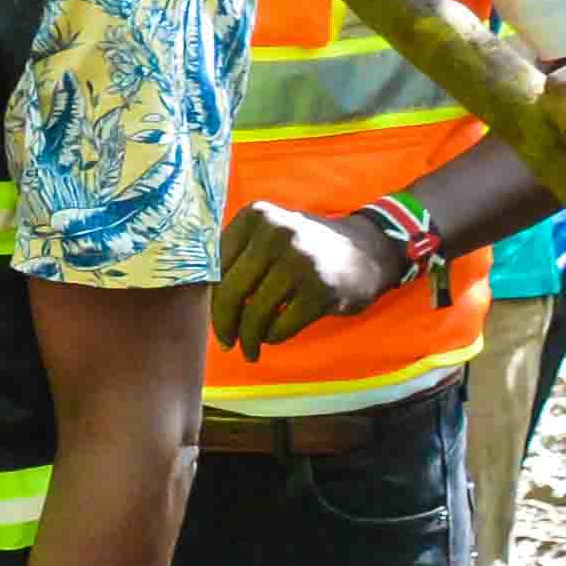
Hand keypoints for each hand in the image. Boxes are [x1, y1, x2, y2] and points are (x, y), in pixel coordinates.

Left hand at [213, 198, 412, 355]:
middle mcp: (276, 232)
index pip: (215, 266)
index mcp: (256, 215)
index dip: (211, 299)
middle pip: (230, 292)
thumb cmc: (306, 250)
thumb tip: (198, 297)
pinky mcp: (320, 290)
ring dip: (248, 339)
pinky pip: (281, 326)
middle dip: (224, 325)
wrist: (368, 251)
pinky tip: (274, 337)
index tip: (216, 318)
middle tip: (227, 342)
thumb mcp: (271, 234)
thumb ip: (237, 253)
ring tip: (249, 349)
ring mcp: (300, 260)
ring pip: (255, 314)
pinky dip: (273, 337)